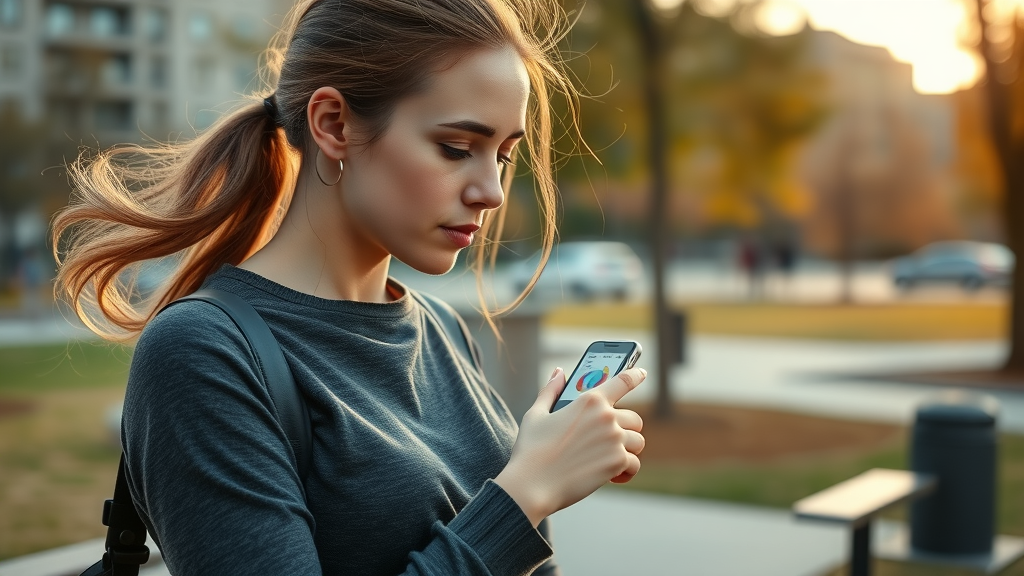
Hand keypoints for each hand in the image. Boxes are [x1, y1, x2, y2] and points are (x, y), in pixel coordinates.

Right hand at [494, 366, 645, 526]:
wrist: (532, 485)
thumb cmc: (531, 450)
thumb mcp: (536, 414)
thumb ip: (550, 391)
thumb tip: (558, 372)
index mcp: (590, 400)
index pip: (622, 380)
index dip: (635, 374)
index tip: (642, 373)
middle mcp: (606, 416)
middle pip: (634, 419)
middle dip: (626, 430)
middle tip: (610, 441)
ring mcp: (614, 439)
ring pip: (638, 442)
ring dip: (627, 451)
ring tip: (608, 459)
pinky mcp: (617, 462)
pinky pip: (634, 464)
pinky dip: (625, 471)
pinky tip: (611, 476)